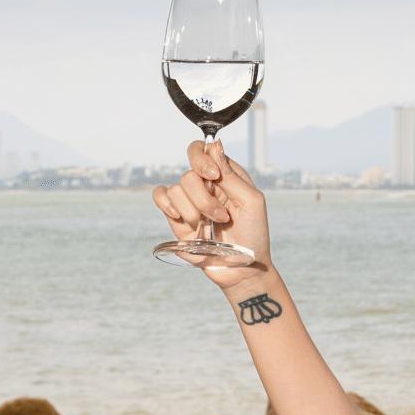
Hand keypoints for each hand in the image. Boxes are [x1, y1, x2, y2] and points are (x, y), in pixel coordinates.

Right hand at [150, 140, 272, 288]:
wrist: (242, 270)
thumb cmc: (253, 235)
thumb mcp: (252, 202)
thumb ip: (231, 174)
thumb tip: (214, 144)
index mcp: (224, 176)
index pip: (201, 150)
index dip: (201, 160)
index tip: (213, 176)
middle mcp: (205, 186)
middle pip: (188, 175)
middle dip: (204, 200)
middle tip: (221, 217)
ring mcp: (190, 202)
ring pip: (175, 190)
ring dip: (193, 212)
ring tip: (208, 228)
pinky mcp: (178, 218)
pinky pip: (160, 197)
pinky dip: (167, 205)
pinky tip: (180, 218)